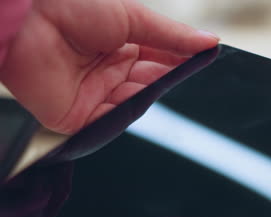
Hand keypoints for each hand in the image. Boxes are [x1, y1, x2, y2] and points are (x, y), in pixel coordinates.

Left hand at [0, 0, 218, 133]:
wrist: (28, 21)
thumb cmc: (73, 7)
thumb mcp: (132, 17)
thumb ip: (171, 35)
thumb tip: (210, 41)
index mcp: (123, 45)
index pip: (161, 59)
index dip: (182, 60)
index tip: (206, 60)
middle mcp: (112, 71)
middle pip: (152, 82)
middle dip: (171, 78)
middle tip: (195, 75)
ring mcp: (98, 94)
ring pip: (137, 101)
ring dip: (153, 93)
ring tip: (168, 84)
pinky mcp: (82, 116)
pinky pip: (114, 120)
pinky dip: (130, 113)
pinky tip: (144, 101)